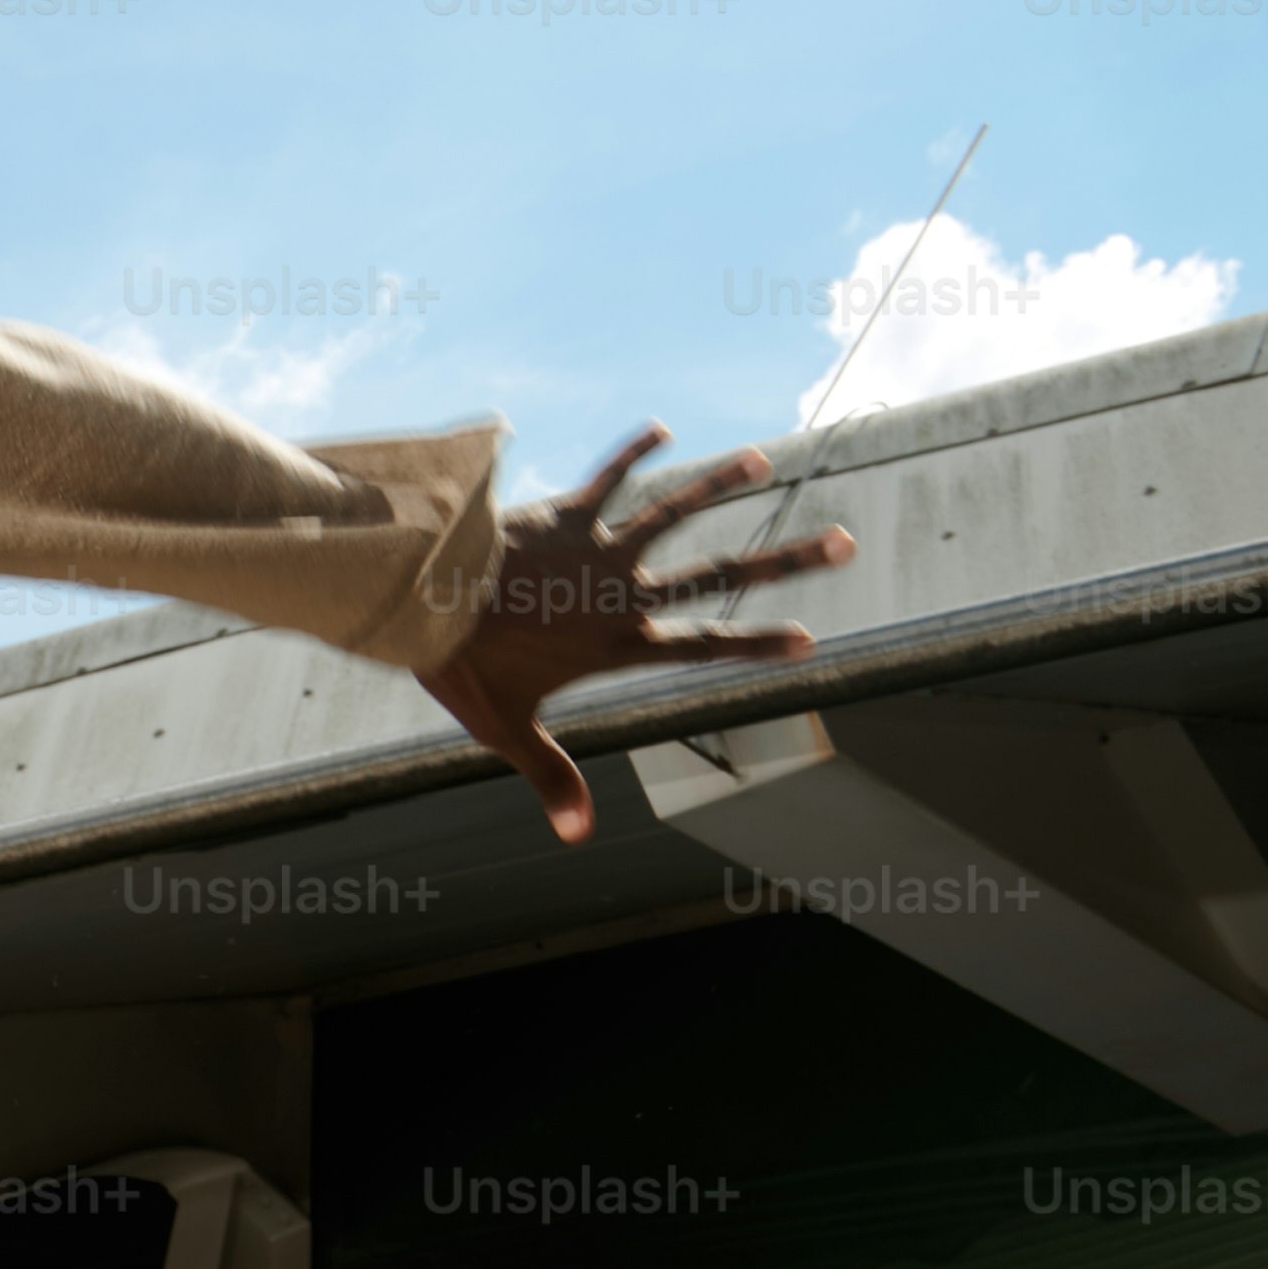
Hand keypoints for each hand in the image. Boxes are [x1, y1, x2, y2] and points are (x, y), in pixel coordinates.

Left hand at [435, 427, 854, 840]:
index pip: (705, 648)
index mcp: (618, 645)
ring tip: (761, 461)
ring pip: (674, 510)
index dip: (759, 645)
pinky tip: (662, 428)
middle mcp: (622, 593)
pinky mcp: (566, 515)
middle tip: (845, 541)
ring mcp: (598, 549)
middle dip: (786, 561)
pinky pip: (607, 478)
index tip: (809, 642)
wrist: (422, 601)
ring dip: (718, 484)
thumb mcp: (509, 730)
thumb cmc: (462, 668)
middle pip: (719, 575)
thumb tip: (577, 840)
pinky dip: (633, 452)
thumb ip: (552, 776)